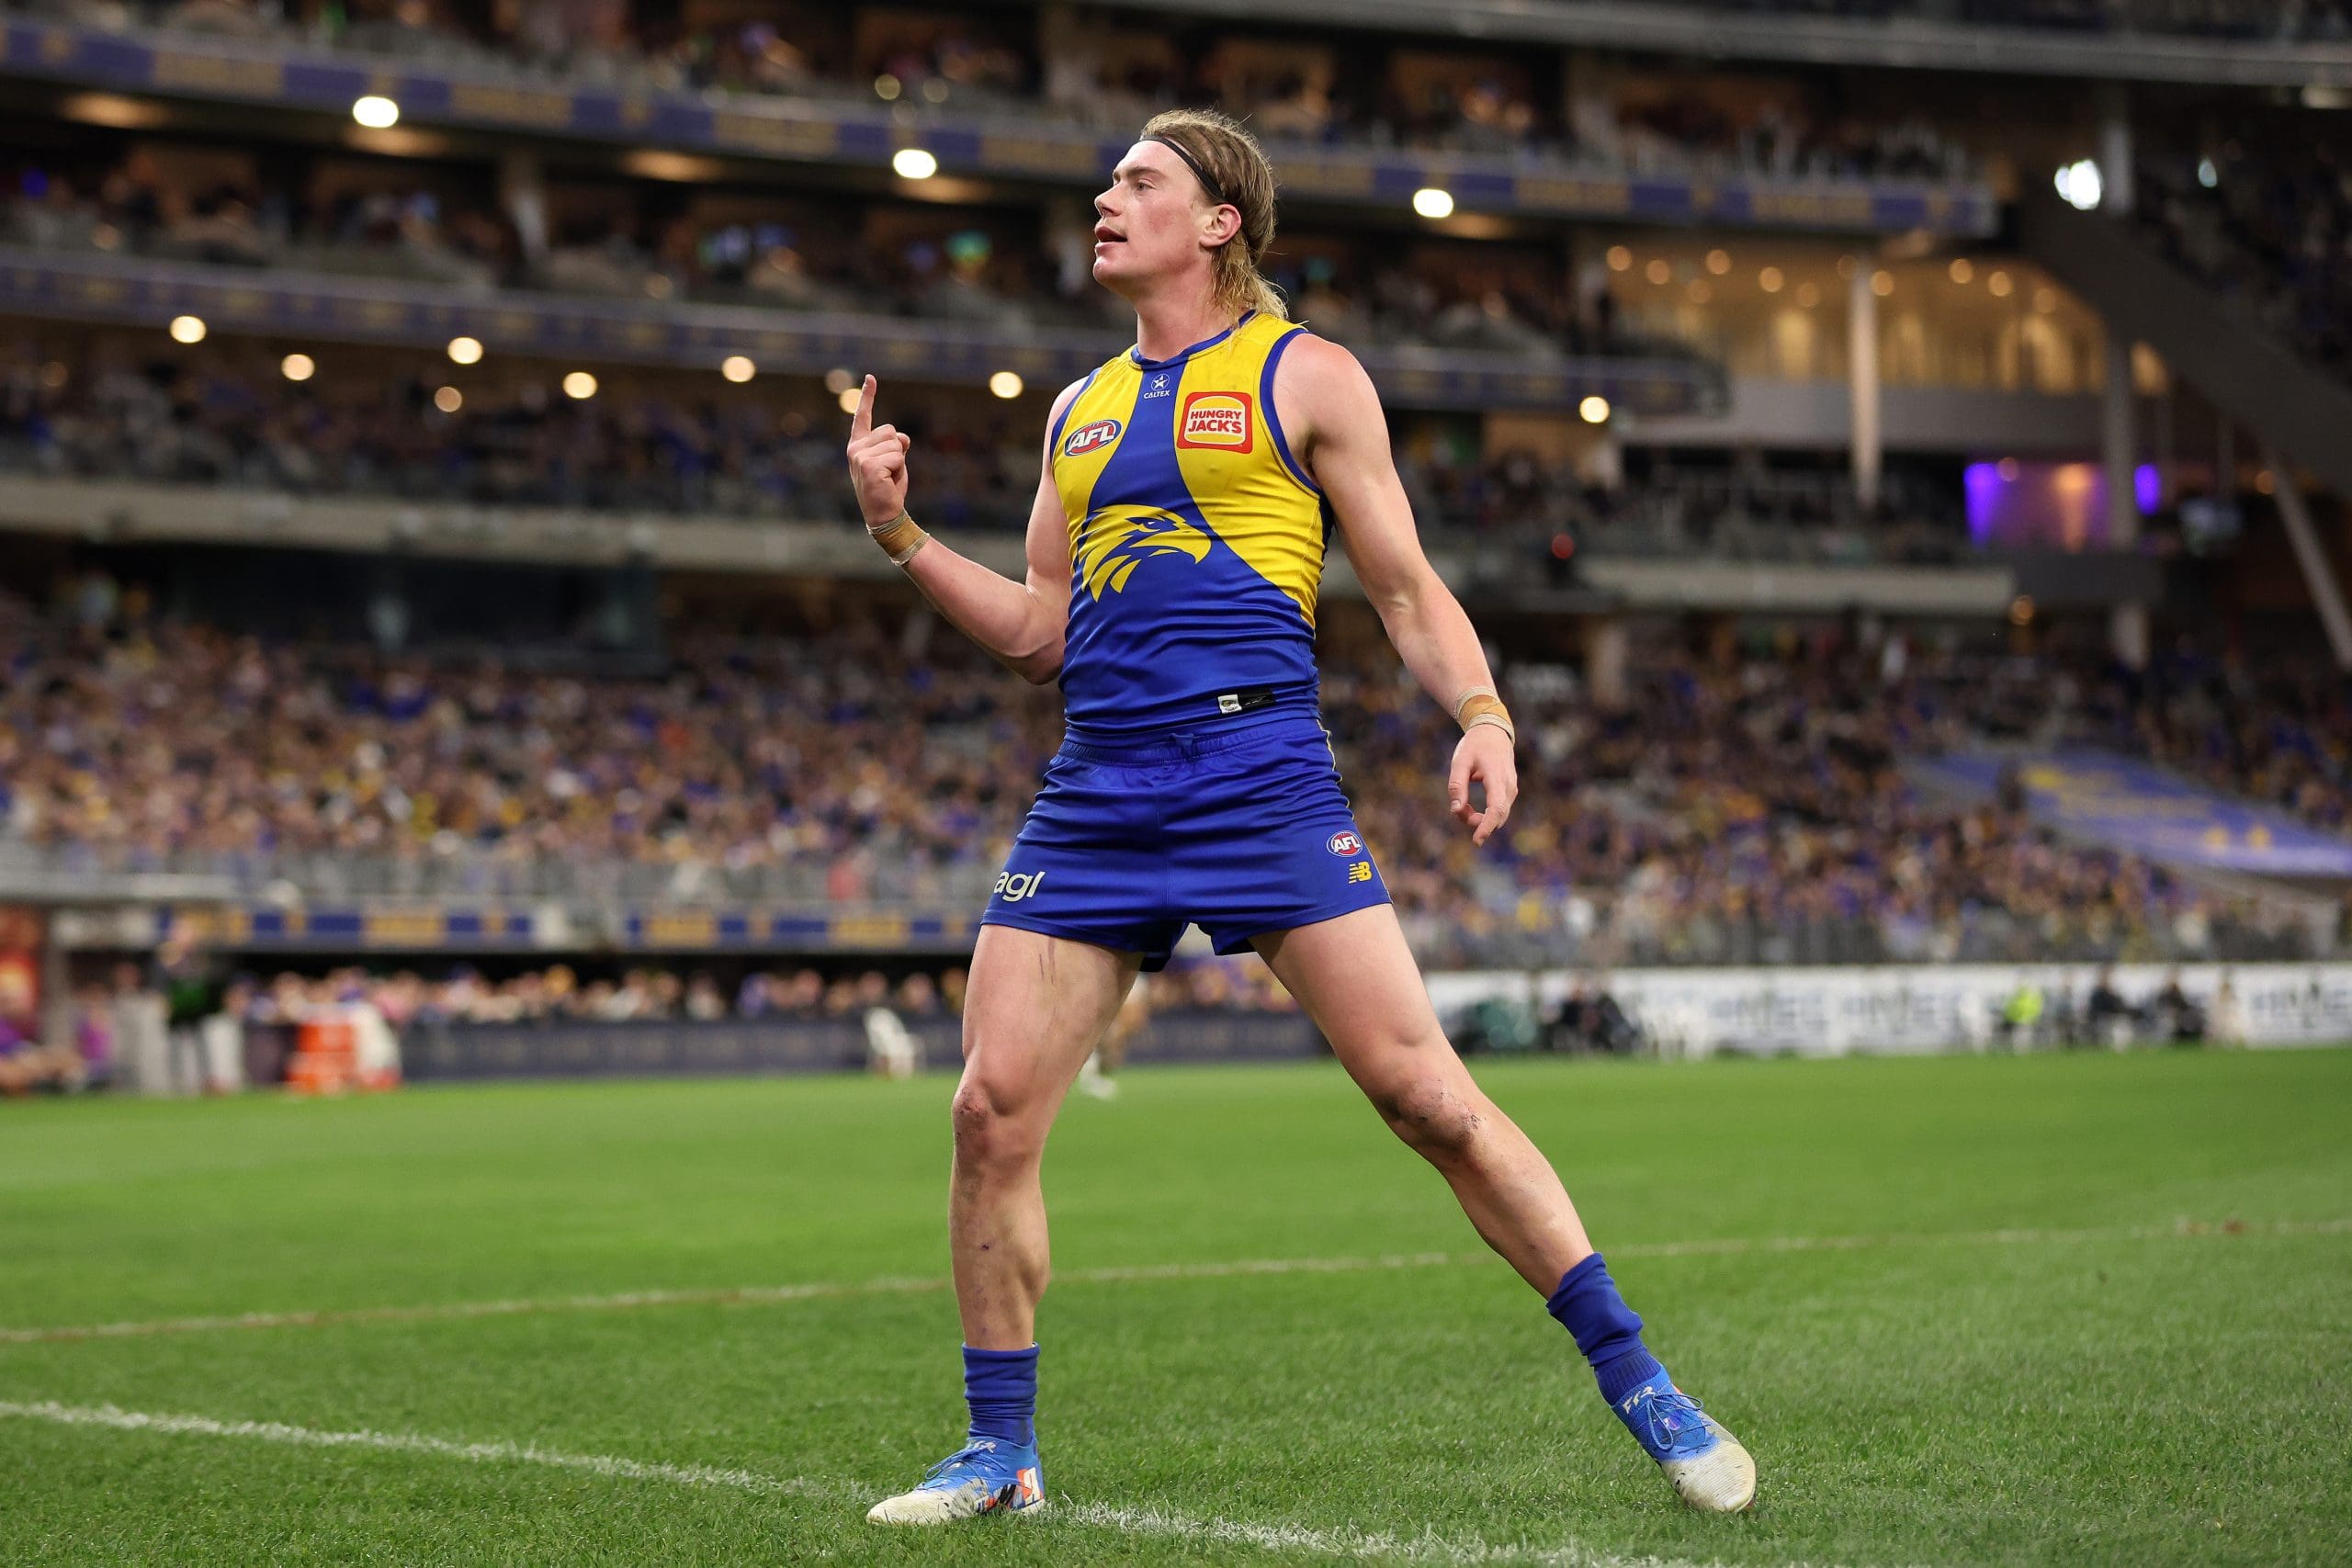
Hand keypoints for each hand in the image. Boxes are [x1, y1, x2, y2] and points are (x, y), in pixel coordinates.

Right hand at [844, 374, 910, 525]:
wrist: (883, 514)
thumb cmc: (888, 488)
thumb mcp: (894, 461)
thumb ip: (895, 445)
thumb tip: (902, 437)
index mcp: (858, 445)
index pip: (863, 416)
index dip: (868, 396)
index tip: (871, 377)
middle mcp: (855, 448)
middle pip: (890, 430)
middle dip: (897, 449)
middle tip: (890, 470)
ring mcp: (859, 456)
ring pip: (896, 443)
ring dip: (899, 461)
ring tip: (889, 477)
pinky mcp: (869, 465)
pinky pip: (897, 456)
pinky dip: (900, 469)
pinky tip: (889, 481)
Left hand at [1448, 726, 1517, 846]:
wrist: (1493, 732)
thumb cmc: (1474, 746)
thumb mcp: (1460, 762)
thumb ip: (1457, 786)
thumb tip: (1456, 810)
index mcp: (1496, 776)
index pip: (1496, 808)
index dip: (1487, 826)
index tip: (1477, 840)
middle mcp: (1509, 785)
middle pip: (1498, 816)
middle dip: (1477, 822)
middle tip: (1459, 812)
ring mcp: (1512, 788)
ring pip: (1498, 815)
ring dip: (1479, 818)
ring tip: (1462, 805)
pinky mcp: (1510, 791)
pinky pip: (1498, 810)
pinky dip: (1484, 814)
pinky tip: (1469, 806)